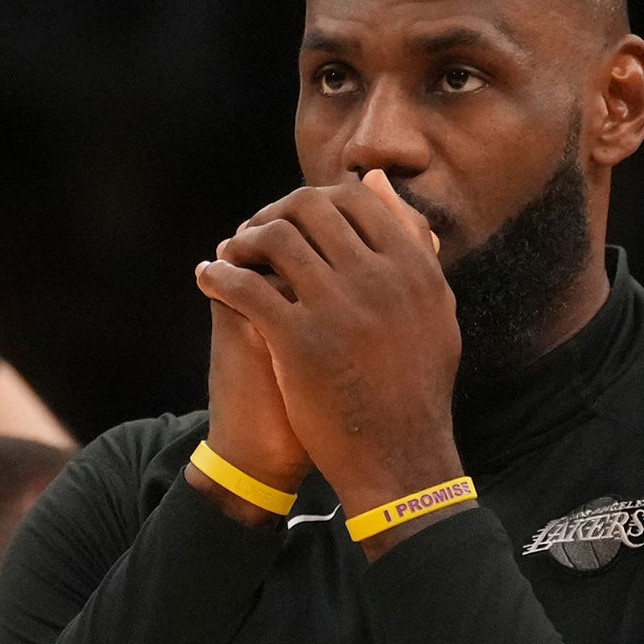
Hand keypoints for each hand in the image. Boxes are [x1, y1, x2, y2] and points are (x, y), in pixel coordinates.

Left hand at [193, 173, 460, 521]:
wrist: (400, 460)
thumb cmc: (414, 389)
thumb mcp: (433, 313)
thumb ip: (410, 244)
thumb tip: (376, 183)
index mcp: (414, 268)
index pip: (355, 200)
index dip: (315, 202)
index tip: (294, 220)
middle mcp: (381, 279)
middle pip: (310, 209)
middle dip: (272, 214)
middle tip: (254, 234)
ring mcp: (339, 307)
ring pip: (273, 238)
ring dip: (241, 241)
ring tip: (230, 256)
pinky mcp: (300, 339)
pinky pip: (244, 286)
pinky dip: (218, 276)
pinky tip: (209, 281)